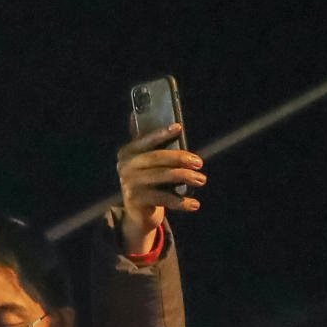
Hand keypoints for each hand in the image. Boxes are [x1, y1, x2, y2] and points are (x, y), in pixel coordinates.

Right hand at [115, 124, 206, 258]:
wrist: (138, 213)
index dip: (162, 133)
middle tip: (199, 162)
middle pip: (157, 158)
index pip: (145, 140)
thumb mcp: (144, 161)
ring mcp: (130, 184)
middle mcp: (125, 167)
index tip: (179, 127)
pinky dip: (181, 202)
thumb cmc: (147, 180)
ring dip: (186, 177)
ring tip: (202, 180)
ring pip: (163, 176)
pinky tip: (194, 204)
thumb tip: (135, 113)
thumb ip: (145, 141)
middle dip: (180, 158)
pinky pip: (163, 198)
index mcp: (127, 153)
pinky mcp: (137, 201)